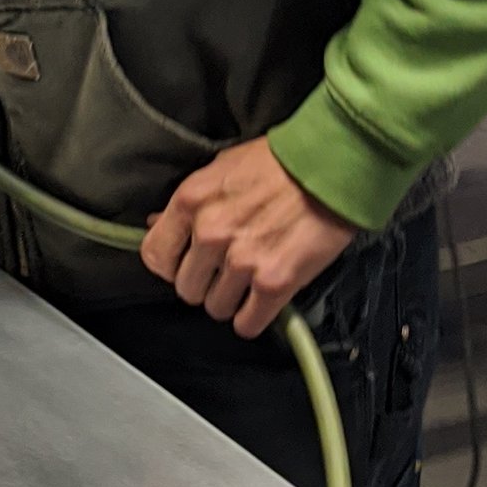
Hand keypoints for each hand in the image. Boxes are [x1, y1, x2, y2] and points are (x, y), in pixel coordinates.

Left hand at [140, 139, 355, 338]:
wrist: (331, 165)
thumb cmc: (278, 162)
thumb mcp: (221, 168)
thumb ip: (189, 202)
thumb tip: (158, 224)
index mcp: (190, 202)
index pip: (155, 256)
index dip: (171, 265)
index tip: (186, 264)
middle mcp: (210, 234)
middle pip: (187, 289)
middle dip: (205, 283)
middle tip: (227, 270)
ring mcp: (241, 261)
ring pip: (216, 309)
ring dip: (231, 300)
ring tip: (249, 281)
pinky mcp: (274, 283)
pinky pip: (248, 323)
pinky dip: (253, 318)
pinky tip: (262, 301)